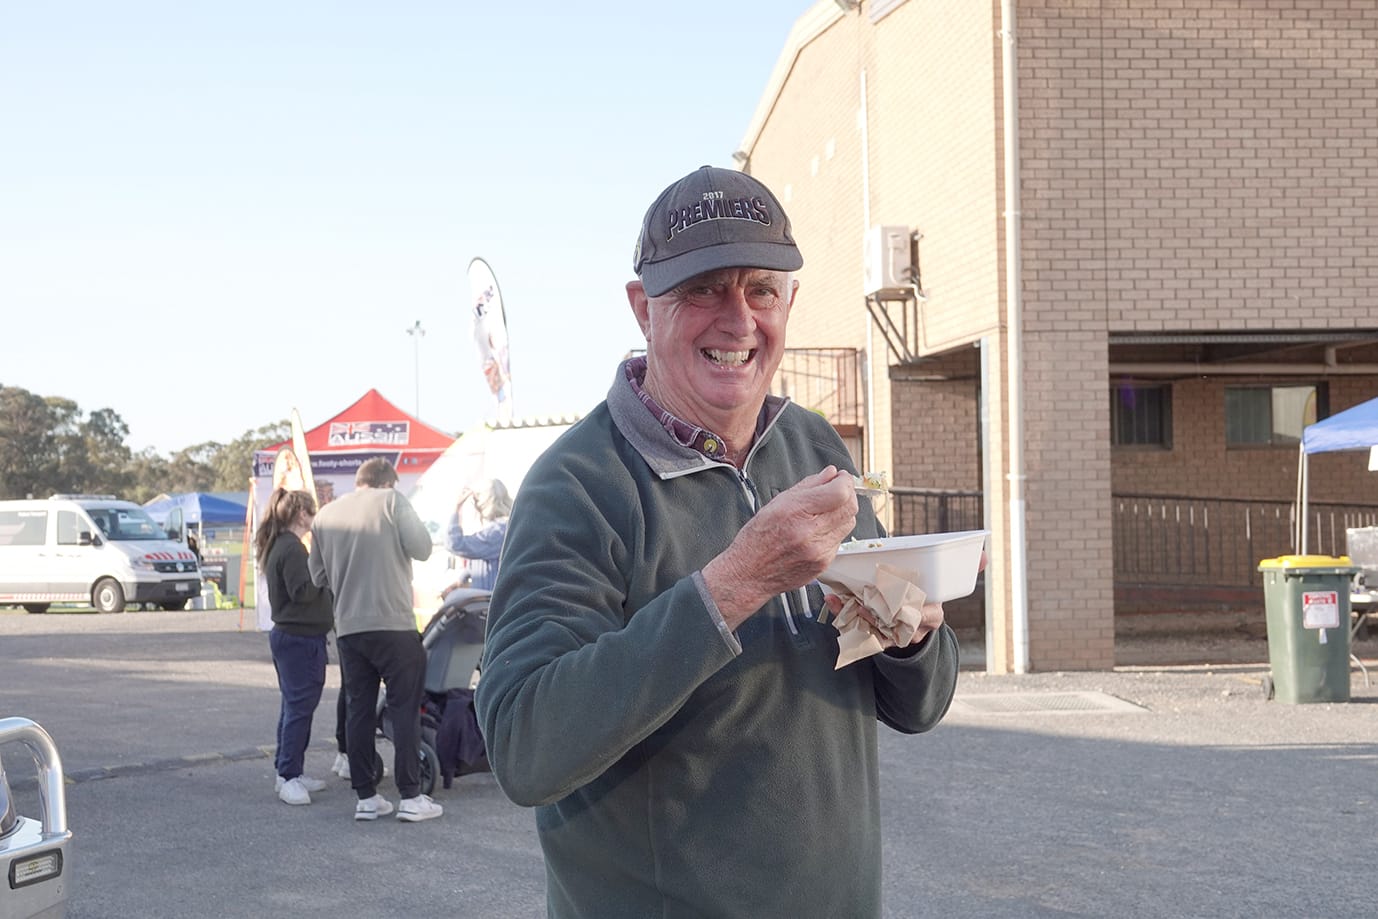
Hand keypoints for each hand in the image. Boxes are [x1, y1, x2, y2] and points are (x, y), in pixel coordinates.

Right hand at [703, 466, 857, 628]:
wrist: (749, 574)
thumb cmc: (757, 539)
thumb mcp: (776, 503)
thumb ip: (807, 485)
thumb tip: (830, 473)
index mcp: (795, 512)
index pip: (839, 493)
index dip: (845, 481)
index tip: (841, 477)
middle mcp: (809, 533)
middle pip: (850, 507)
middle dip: (848, 493)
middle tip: (839, 489)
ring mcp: (819, 551)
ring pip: (849, 523)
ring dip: (843, 512)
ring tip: (826, 511)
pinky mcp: (824, 563)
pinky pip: (840, 540)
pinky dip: (834, 530)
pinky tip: (817, 531)